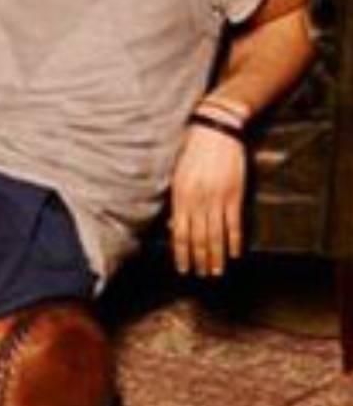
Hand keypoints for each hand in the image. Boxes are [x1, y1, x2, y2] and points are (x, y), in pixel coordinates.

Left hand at [168, 124, 246, 277]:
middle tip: (201, 275)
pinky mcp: (234, 194)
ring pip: (216, 234)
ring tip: (216, 271)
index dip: (181, 252)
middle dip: (199, 259)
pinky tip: (234, 253)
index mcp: (180, 195)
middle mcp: (197, 200)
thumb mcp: (177, 174)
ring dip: (216, 256)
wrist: (215, 130)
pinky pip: (234, 223)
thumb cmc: (191, 150)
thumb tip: (172, 224)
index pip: (179, 232)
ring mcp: (217, 198)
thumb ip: (175, 199)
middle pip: (198, 237)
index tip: (183, 267)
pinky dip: (234, 240)